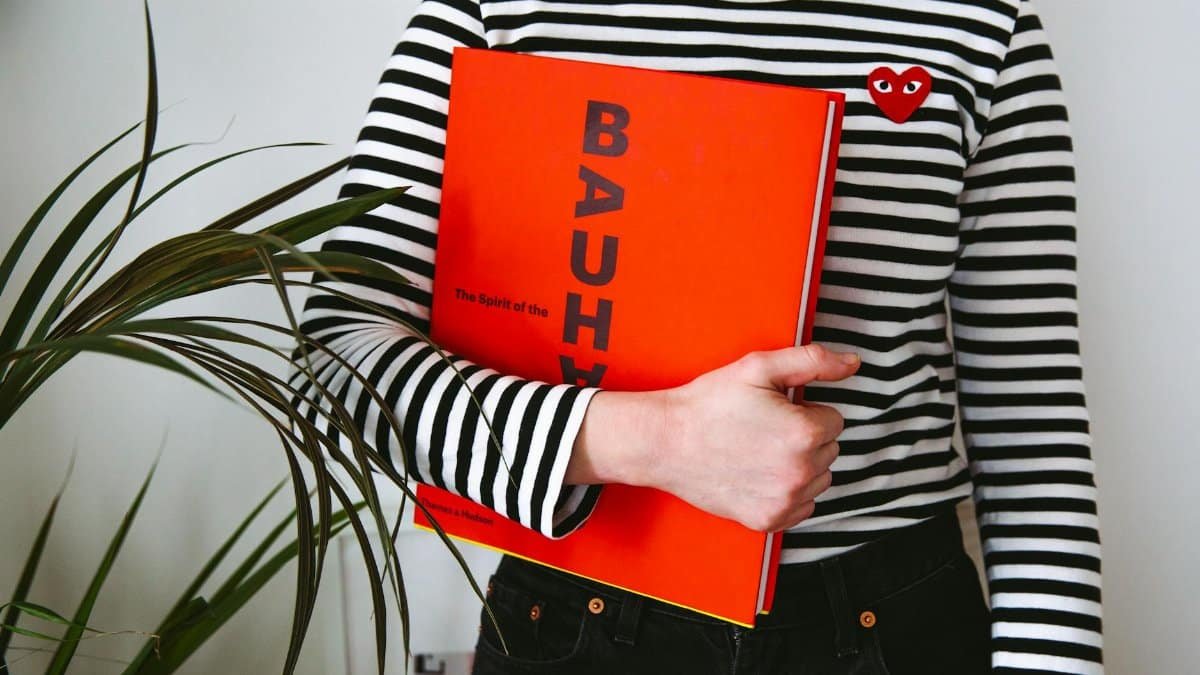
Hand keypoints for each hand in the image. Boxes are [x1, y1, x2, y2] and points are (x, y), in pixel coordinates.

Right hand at [571, 344, 859, 531]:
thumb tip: (853, 363)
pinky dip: (787, 492)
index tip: (774, 410)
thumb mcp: (758, 368)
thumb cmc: (708, 403)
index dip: (803, 410)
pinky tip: (758, 474)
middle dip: (803, 437)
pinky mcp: (768, 521)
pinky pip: (802, 507)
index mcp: (805, 433)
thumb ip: (813, 361)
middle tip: (762, 428)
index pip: (833, 419)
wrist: (665, 441)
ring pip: (818, 479)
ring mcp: (784, 501)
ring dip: (799, 465)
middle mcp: (800, 472)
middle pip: (828, 450)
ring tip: (759, 450)